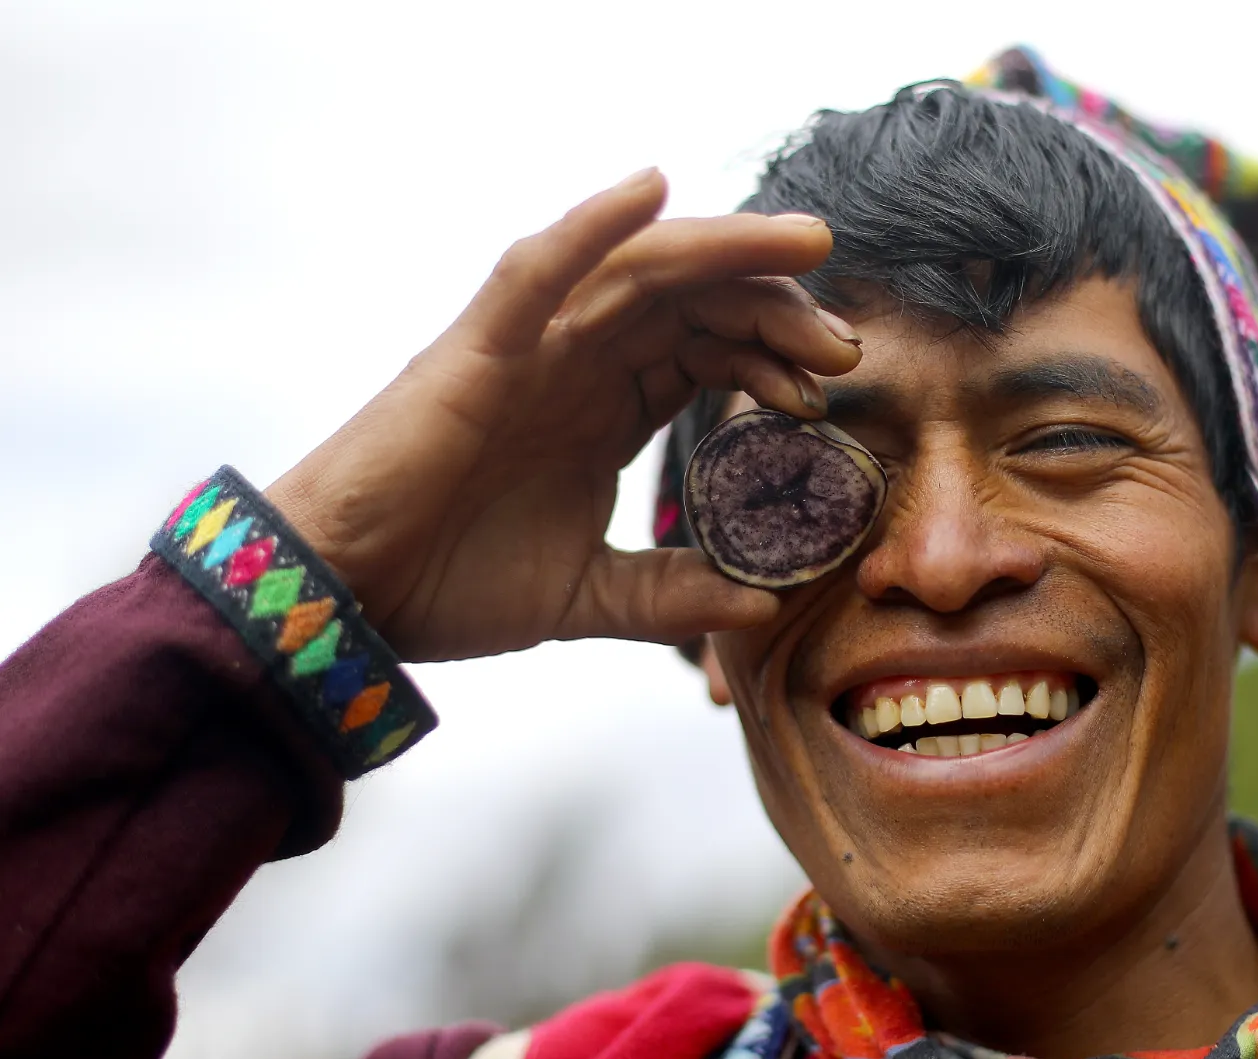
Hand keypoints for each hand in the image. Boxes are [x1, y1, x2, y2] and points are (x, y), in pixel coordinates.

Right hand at [265, 168, 860, 661]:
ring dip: (726, 250)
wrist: (350, 602)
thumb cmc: (450, 583)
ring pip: (641, 272)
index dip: (774, 357)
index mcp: (606, 409)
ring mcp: (531, 349)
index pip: (710, 354)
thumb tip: (760, 607)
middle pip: (696, 305)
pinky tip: (648, 189)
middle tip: (844, 340)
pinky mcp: (477, 350)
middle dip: (776, 310)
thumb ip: (669, 597)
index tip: (833, 386)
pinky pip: (536, 270)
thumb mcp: (587, 597)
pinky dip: (589, 226)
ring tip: (804, 241)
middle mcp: (577, 363)